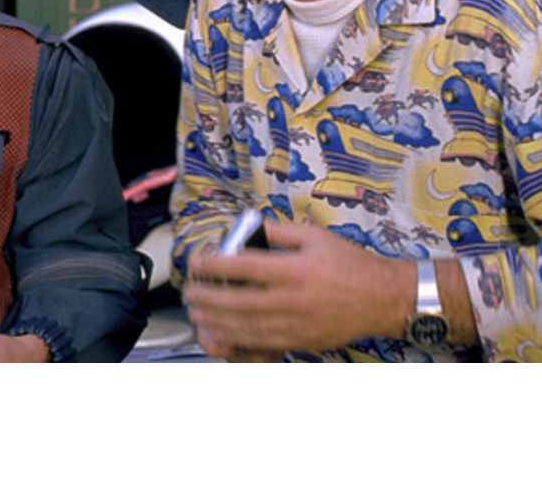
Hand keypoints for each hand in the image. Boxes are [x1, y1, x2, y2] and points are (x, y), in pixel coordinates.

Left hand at [184, 221, 412, 359]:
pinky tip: (221, 337)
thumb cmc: (350, 264)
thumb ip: (278, 232)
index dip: (215, 265)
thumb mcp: (314, 236)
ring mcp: (296, 325)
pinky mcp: (300, 342)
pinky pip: (262, 345)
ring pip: (246, 327)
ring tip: (196, 315)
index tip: (197, 262)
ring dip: (216, 322)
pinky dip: (237, 342)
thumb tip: (248, 227)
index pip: (244, 267)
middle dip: (207, 298)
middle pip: (238, 302)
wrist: (384, 298)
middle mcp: (293, 300)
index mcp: (295, 269)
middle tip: (188, 292)